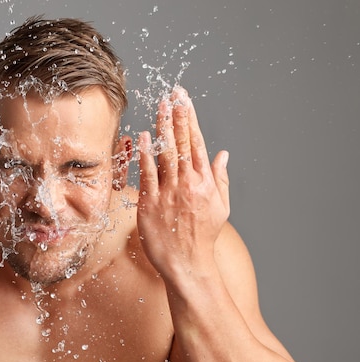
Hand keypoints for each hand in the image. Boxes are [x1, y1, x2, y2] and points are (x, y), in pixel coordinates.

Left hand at [137, 87, 229, 277]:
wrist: (187, 264)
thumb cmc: (203, 236)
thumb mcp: (220, 207)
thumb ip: (220, 178)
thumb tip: (223, 154)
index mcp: (205, 183)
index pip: (198, 143)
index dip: (190, 118)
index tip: (185, 99)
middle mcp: (188, 184)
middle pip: (182, 143)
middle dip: (176, 115)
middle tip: (172, 94)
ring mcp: (168, 193)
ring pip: (165, 154)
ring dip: (161, 128)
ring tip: (159, 106)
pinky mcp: (150, 204)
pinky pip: (147, 175)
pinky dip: (145, 155)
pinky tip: (142, 138)